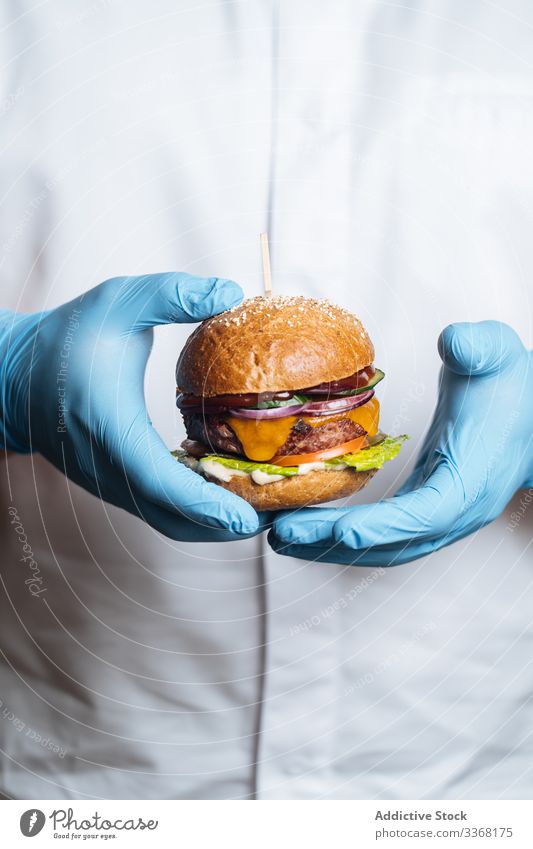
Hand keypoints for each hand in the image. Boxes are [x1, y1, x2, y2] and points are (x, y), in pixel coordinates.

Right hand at [0, 273, 263, 540]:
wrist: (14, 374)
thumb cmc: (63, 339)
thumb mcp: (118, 302)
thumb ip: (173, 294)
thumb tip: (231, 293)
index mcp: (110, 429)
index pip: (160, 483)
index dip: (206, 505)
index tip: (248, 516)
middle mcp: (109, 469)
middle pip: (173, 518)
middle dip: (225, 524)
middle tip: (277, 512)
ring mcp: (109, 483)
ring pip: (167, 520)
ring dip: (213, 522)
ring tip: (262, 506)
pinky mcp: (114, 484)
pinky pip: (159, 509)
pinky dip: (194, 510)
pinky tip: (226, 489)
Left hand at [269, 321, 532, 565]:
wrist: (531, 413)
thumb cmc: (512, 388)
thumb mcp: (497, 354)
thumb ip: (477, 347)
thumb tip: (454, 342)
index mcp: (472, 482)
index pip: (425, 516)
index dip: (384, 528)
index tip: (343, 533)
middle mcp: (455, 512)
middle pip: (391, 543)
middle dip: (334, 543)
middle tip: (280, 533)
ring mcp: (439, 518)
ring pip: (382, 547)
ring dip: (330, 547)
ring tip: (280, 536)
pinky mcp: (423, 508)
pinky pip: (380, 533)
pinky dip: (343, 534)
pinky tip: (309, 525)